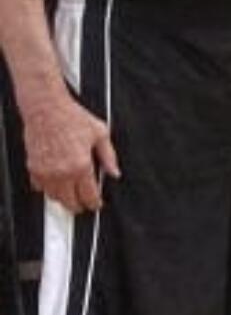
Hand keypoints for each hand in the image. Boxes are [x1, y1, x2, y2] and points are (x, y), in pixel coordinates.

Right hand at [23, 92, 119, 212]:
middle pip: (70, 202)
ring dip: (63, 200)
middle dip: (79, 206)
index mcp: (81, 165)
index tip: (96, 204)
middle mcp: (62, 172)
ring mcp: (46, 172)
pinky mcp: (33, 168)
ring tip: (70, 196)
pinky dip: (47, 189)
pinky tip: (54, 184)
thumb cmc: (71, 117)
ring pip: (54, 198)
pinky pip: (39, 187)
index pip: (89, 196)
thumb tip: (115, 172)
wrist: (46, 108)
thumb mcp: (100, 133)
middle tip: (83, 204)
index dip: (95, 204)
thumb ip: (109, 156)